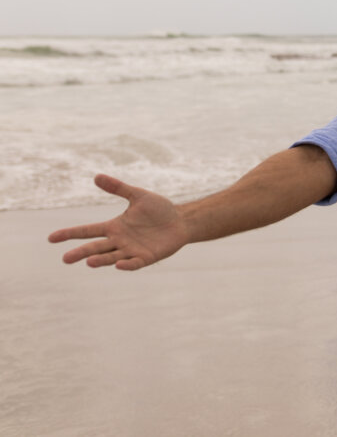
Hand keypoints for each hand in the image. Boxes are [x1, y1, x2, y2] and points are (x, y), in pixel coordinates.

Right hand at [48, 174, 189, 269]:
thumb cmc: (159, 209)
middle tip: (66, 259)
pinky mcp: (146, 257)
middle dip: (81, 253)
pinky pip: (134, 263)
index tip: (52, 238)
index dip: (70, 234)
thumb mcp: (137, 196)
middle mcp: (119, 240)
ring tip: (89, 262)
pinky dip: (126, 264)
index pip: (88, 231)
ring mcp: (131, 250)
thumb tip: (96, 176)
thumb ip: (118, 188)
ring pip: (111, 256)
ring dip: (101, 260)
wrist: (180, 221)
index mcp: (114, 227)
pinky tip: (119, 263)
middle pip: (95, 247)